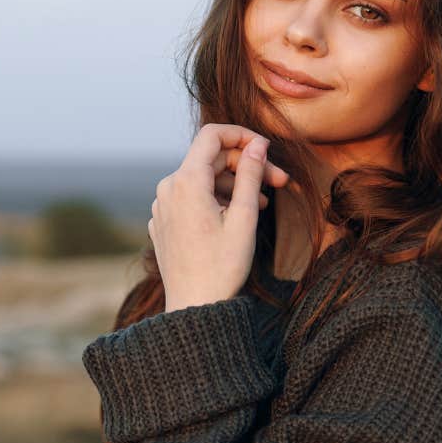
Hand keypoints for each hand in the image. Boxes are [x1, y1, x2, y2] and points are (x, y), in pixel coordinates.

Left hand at [149, 124, 288, 311]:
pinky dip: (215, 199)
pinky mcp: (163, 222)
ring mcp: (162, 206)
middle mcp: (167, 188)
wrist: (194, 307)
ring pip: (202, 179)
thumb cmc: (222, 266)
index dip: (242, 136)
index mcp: (186, 182)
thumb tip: (258, 144)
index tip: (267, 149)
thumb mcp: (245, 217)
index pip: (212, 135)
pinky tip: (237, 217)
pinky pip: (191, 198)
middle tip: (279, 181)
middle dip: (246, 165)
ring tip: (263, 204)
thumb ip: (251, 175)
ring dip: (234, 184)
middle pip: (210, 159)